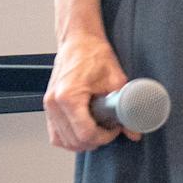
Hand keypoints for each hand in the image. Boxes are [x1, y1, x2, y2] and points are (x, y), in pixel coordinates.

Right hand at [44, 32, 130, 152]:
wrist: (78, 41)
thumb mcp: (116, 79)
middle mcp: (54, 103)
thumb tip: (134, 130)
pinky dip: (70, 138)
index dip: (105, 137)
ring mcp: (48, 106)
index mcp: (69, 96)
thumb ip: (127, 106)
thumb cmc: (94, 55)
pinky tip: (84, 130)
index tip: (115, 128)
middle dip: (96, 140)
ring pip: (63, 141)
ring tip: (98, 129)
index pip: (86, 134)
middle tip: (109, 129)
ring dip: (82, 142)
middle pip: (74, 141)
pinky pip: (55, 134)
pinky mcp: (48, 106)